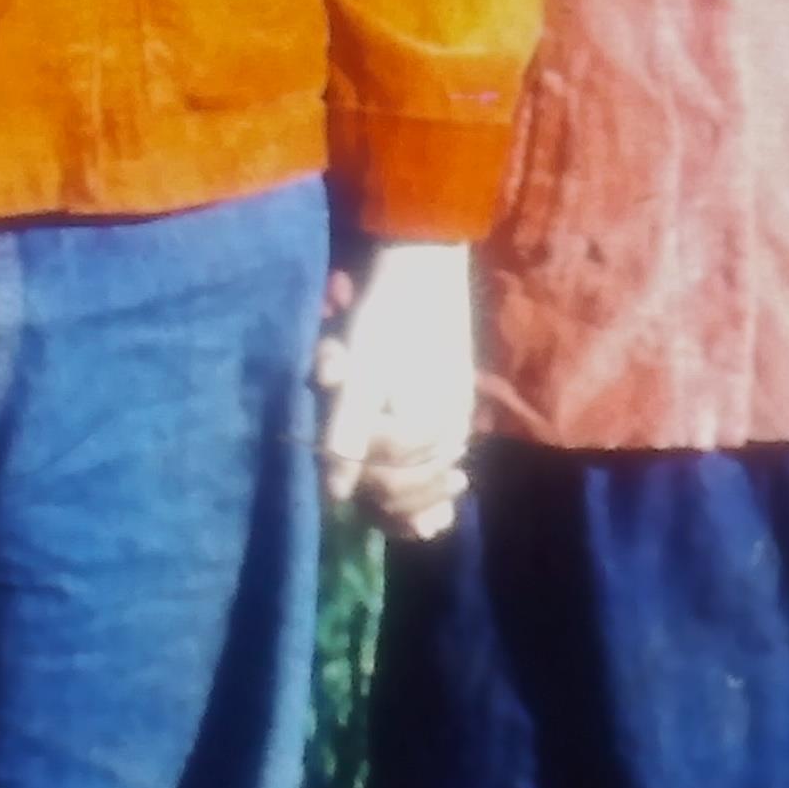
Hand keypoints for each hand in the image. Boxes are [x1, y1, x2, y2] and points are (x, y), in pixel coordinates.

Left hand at [317, 240, 477, 542]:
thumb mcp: (359, 373)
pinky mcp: (459, 409)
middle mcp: (449, 431)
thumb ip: (349, 434)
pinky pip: (449, 464)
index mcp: (423, 426)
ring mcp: (458, 421)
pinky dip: (437, 493)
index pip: (382, 478)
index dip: (351, 477)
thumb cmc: (386, 319)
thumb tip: (337, 495)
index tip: (329, 464)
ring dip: (413, 501)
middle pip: (410, 488)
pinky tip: (431, 518)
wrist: (426, 269)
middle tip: (354, 492)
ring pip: (435, 481)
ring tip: (402, 516)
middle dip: (382, 495)